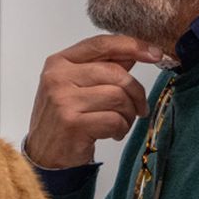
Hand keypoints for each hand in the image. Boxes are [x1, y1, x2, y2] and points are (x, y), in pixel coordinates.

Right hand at [25, 35, 163, 168]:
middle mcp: (58, 77)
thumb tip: (135, 51)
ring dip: (128, 114)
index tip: (155, 53)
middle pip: (116, 73)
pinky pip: (114, 120)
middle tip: (139, 108)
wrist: (44, 154)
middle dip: (136, 93)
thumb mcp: (76, 86)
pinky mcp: (73, 123)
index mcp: (59, 62)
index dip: (132, 45)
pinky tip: (112, 133)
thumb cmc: (63, 118)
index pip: (102, 44)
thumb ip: (103, 67)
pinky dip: (121, 128)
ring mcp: (63, 100)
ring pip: (118, 97)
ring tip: (120, 122)